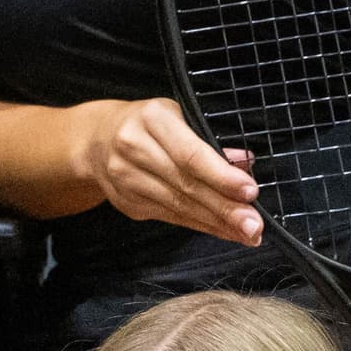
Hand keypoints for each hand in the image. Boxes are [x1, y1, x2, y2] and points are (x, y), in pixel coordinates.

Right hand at [77, 99, 257, 245]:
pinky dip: (201, 226)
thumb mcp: (177, 117)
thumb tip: (245, 165)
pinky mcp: (128, 203)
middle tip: (254, 225)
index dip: (221, 176)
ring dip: (217, 223)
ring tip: (247, 233)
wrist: (96, 141)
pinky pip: (171, 217)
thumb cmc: (148, 125)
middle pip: (186, 185)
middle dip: (225, 208)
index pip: (190, 154)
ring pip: (179, 206)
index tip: (250, 192)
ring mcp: (126, 179)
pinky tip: (224, 231)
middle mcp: (134, 148)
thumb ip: (208, 141)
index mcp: (152, 119)